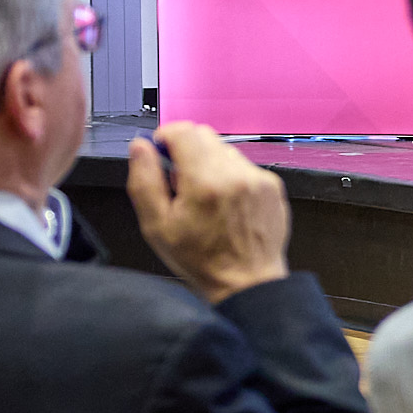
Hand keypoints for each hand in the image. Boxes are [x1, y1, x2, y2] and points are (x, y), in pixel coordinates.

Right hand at [136, 122, 293, 302]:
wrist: (247, 281)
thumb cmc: (201, 259)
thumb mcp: (156, 225)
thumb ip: (144, 181)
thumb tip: (140, 147)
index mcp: (204, 182)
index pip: (184, 131)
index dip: (166, 137)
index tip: (161, 153)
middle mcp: (236, 174)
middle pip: (205, 136)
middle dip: (187, 152)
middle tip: (180, 184)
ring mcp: (258, 179)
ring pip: (225, 151)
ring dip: (210, 165)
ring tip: (205, 198)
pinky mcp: (272, 186)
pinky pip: (244, 166)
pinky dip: (231, 177)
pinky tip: (226, 204)